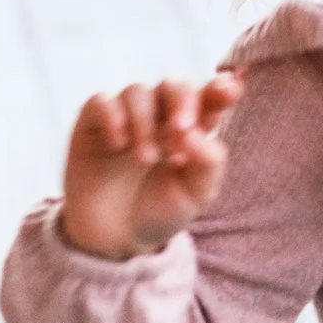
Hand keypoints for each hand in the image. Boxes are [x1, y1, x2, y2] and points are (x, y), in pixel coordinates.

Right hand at [59, 71, 246, 259]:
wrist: (116, 239)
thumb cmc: (159, 212)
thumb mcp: (195, 196)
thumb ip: (208, 163)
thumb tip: (198, 133)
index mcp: (191, 129)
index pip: (208, 98)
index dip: (220, 90)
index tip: (230, 92)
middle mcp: (159, 115)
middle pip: (173, 84)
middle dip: (181, 100)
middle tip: (181, 129)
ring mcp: (126, 116)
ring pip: (137, 90)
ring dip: (145, 121)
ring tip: (146, 159)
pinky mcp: (93, 124)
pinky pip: (101, 101)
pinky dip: (112, 117)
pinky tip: (117, 145)